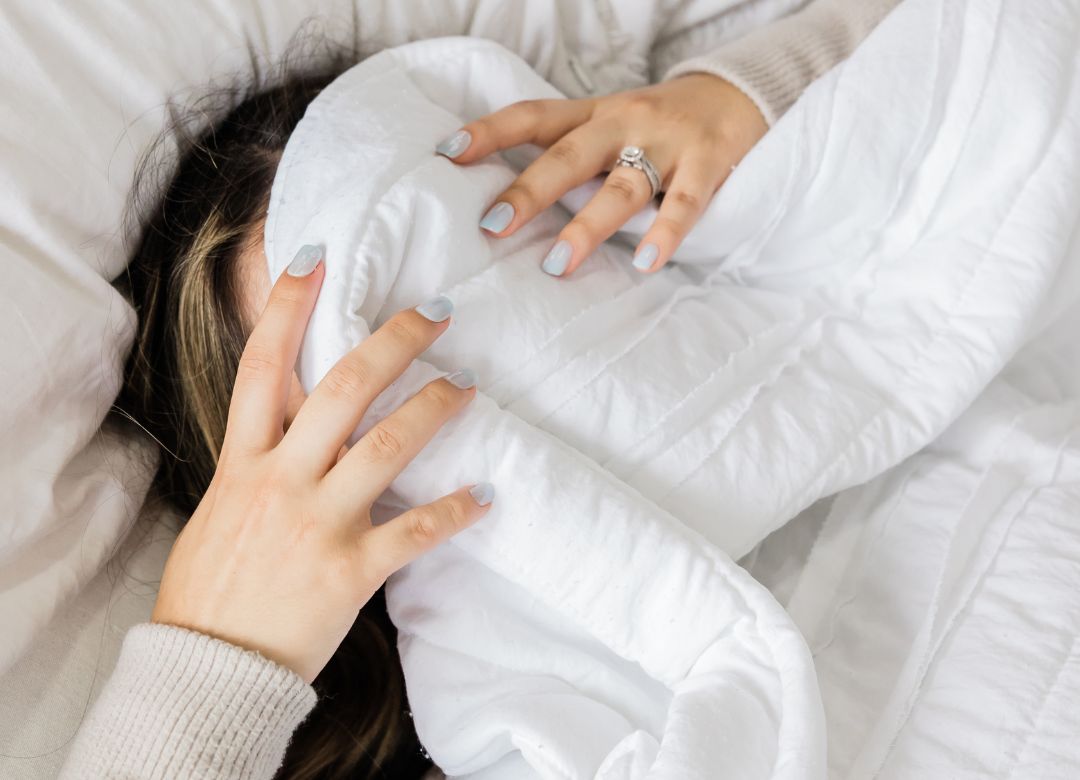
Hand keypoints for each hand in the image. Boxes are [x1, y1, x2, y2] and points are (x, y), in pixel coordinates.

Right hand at [151, 246, 492, 682]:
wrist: (207, 668)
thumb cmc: (212, 587)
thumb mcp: (220, 507)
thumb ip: (258, 458)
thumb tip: (290, 417)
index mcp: (243, 462)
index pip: (262, 365)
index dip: (288, 305)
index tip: (315, 255)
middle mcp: (281, 480)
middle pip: (342, 388)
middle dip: (394, 342)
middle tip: (436, 311)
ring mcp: (318, 523)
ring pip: (387, 445)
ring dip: (435, 408)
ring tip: (468, 385)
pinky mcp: (351, 570)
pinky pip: (415, 531)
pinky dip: (455, 511)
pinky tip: (486, 495)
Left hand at [437, 74, 767, 276]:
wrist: (740, 92)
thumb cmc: (660, 123)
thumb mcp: (611, 126)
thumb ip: (571, 156)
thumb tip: (510, 204)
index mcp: (593, 114)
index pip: (532, 117)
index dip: (490, 132)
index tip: (448, 154)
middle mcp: (623, 122)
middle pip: (568, 156)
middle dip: (529, 191)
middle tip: (492, 226)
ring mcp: (666, 142)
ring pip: (621, 186)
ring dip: (587, 226)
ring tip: (557, 264)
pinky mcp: (707, 162)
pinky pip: (684, 202)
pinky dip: (666, 232)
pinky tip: (646, 263)